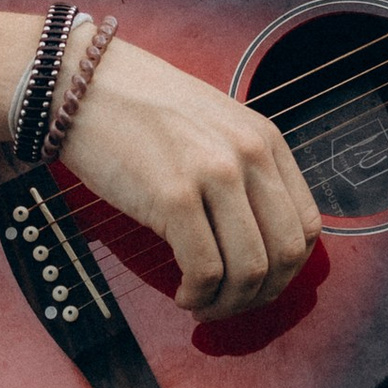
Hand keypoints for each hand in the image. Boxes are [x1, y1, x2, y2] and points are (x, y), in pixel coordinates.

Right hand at [58, 36, 321, 318]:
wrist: (81, 82)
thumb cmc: (137, 107)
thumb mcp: (212, 127)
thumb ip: (242, 172)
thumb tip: (254, 241)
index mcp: (265, 139)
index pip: (306, 226)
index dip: (286, 270)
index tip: (258, 284)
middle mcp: (249, 154)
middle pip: (284, 254)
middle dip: (260, 295)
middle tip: (230, 304)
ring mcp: (214, 173)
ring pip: (249, 270)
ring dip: (228, 303)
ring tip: (202, 302)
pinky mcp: (173, 195)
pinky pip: (205, 270)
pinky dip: (198, 294)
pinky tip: (182, 292)